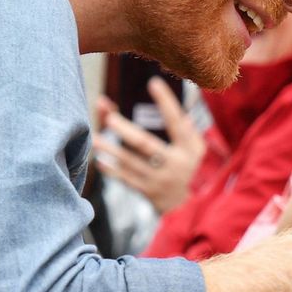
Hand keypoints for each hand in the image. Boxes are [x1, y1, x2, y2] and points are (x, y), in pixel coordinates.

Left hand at [93, 78, 204, 212]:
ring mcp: (157, 180)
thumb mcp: (196, 149)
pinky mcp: (145, 191)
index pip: (177, 122)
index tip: (153, 83)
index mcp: (188, 149)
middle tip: (108, 117)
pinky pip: (125, 179)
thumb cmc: (188, 168)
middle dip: (126, 131)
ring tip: (95, 138)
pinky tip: (99, 160)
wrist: (187, 208)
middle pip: (146, 145)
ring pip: (130, 163)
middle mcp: (172, 164)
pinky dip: (111, 170)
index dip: (166, 103)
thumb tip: (178, 108)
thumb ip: (188, 129)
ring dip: (111, 150)